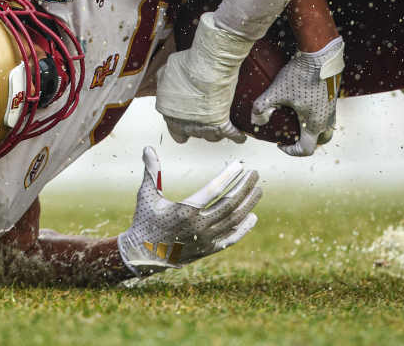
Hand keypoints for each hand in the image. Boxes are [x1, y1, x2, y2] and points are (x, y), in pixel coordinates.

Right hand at [117, 147, 260, 276]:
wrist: (144, 255)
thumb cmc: (146, 220)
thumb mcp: (147, 195)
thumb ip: (152, 171)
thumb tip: (147, 147)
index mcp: (184, 211)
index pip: (213, 190)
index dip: (228, 176)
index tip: (240, 165)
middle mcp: (198, 227)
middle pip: (229, 205)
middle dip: (245, 187)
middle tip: (255, 173)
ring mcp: (205, 240)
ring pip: (233, 221)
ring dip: (248, 204)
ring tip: (259, 190)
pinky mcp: (208, 250)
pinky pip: (231, 238)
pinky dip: (244, 228)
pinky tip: (253, 216)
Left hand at [156, 12, 252, 142]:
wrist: (208, 67)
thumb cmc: (189, 66)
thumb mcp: (169, 68)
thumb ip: (165, 78)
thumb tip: (166, 78)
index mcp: (168, 110)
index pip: (171, 124)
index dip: (180, 118)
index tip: (185, 115)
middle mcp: (183, 122)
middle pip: (189, 133)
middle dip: (195, 127)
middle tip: (201, 121)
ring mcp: (202, 126)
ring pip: (209, 137)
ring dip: (214, 132)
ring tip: (219, 129)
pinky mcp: (221, 124)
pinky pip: (230, 135)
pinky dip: (236, 136)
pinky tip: (239, 136)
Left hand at [251, 36, 343, 156]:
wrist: (321, 54)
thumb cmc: (301, 74)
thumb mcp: (276, 91)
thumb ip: (262, 107)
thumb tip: (255, 119)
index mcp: (315, 123)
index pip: (306, 149)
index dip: (291, 151)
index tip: (281, 143)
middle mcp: (327, 118)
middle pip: (320, 140)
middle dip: (306, 141)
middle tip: (292, 135)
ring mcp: (332, 107)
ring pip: (326, 126)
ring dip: (313, 128)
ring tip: (298, 119)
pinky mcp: (333, 95)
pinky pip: (327, 112)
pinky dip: (317, 115)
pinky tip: (303, 101)